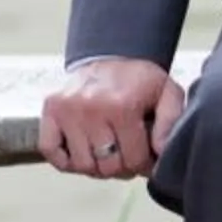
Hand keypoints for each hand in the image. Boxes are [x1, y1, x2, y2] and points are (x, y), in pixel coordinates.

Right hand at [40, 58, 186, 178]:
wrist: (110, 53)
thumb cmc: (138, 79)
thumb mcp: (167, 93)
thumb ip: (170, 123)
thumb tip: (161, 151)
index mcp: (122, 105)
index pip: (134, 159)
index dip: (145, 166)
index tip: (147, 160)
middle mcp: (91, 108)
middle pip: (107, 166)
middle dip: (123, 168)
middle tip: (127, 158)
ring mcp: (67, 110)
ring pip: (81, 165)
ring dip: (97, 167)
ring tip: (108, 155)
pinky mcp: (51, 110)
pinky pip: (51, 151)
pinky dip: (65, 160)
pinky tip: (83, 152)